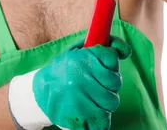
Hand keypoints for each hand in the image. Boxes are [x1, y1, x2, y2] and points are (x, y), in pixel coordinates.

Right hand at [8, 36, 131, 129]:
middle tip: (97, 84)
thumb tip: (127, 51)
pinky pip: (104, 121)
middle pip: (115, 82)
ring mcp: (79, 99)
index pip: (111, 57)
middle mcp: (80, 78)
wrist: (39, 95)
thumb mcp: (79, 51)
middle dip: (109, 84)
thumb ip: (105, 45)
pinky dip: (101, 118)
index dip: (110, 63)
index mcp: (80, 58)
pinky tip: (92, 111)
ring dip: (106, 101)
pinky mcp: (78, 119)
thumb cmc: (65, 70)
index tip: (104, 66)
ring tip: (93, 97)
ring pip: (112, 102)